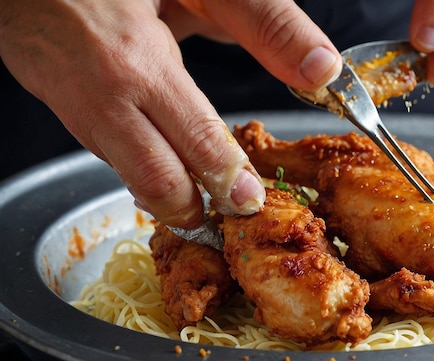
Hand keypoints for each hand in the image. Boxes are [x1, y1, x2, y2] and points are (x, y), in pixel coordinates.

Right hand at [0, 0, 341, 228]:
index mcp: (141, 65)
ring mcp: (80, 110)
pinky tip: (166, 164)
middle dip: (195, 211)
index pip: (197, 144)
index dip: (230, 181)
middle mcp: (106, 97)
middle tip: (226, 216)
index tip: (250, 203)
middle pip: (157, 182)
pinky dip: (144, 169)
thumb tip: (320, 70)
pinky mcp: (67, 113)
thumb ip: (267, 25)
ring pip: (131, 176)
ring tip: (201, 202)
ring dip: (168, 195)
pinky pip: (112, 155)